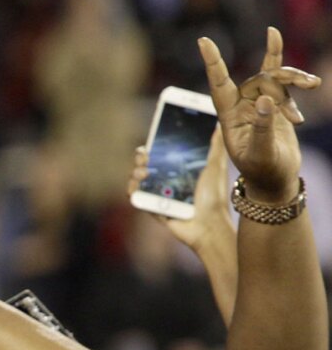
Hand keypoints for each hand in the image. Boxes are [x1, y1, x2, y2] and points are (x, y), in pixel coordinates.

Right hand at [127, 130, 233, 254]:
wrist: (208, 225)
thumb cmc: (214, 198)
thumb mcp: (215, 168)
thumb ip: (214, 147)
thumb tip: (218, 124)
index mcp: (181, 168)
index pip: (163, 151)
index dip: (155, 143)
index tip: (153, 136)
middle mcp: (167, 179)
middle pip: (147, 163)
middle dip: (142, 155)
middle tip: (144, 153)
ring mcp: (157, 193)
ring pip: (138, 178)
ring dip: (136, 171)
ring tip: (143, 172)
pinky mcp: (150, 206)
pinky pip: (135, 196)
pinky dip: (132, 189)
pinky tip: (136, 184)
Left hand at [198, 28, 321, 199]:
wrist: (276, 180)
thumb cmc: (264, 171)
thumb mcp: (262, 153)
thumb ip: (263, 127)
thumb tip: (265, 99)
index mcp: (229, 117)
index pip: (218, 85)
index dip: (212, 63)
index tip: (203, 41)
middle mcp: (240, 106)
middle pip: (259, 78)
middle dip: (283, 78)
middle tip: (305, 91)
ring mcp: (257, 103)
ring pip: (274, 78)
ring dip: (294, 79)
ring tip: (314, 84)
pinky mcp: (273, 104)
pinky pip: (281, 82)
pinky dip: (295, 84)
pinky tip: (291, 69)